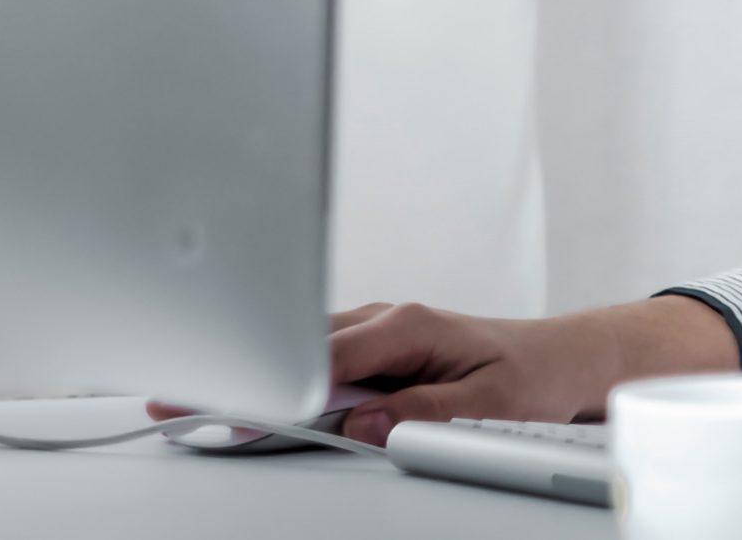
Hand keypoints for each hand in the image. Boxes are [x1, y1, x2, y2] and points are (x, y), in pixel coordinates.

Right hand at [141, 294, 736, 445]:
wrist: (568, 358)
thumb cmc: (535, 376)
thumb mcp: (487, 402)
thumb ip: (421, 410)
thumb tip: (361, 422)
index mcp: (408, 325)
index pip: (323, 353)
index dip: (270, 375)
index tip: (226, 394)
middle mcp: (387, 320)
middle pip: (295, 343)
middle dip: (235, 365)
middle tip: (172, 390)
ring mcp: (378, 332)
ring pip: (300, 349)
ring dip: (250, 371)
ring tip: (186, 394)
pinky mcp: (376, 350)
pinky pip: (318, 360)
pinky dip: (280, 375)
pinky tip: (241, 398)